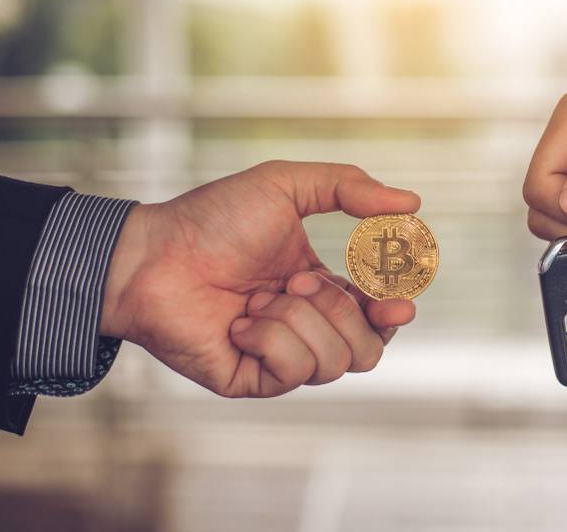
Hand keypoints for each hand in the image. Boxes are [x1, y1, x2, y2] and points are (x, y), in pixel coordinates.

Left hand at [99, 161, 420, 396]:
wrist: (153, 254)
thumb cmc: (213, 218)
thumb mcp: (286, 186)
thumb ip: (350, 187)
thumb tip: (413, 203)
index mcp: (320, 287)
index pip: (376, 315)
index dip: (394, 312)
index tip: (401, 302)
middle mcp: (305, 326)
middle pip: (367, 349)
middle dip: (342, 313)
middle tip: (301, 284)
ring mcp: (280, 356)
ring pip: (336, 362)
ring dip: (301, 320)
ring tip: (260, 298)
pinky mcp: (254, 380)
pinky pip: (295, 372)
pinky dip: (271, 339)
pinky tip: (240, 322)